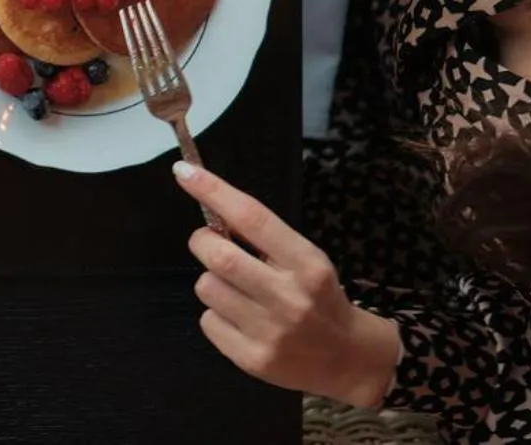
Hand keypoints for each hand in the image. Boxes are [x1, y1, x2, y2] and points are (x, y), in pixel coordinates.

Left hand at [174, 162, 401, 407]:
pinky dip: (215, 314)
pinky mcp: (252, 359)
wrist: (346, 358)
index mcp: (306, 263)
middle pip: (219, 256)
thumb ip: (265, 238)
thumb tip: (212, 210)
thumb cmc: (319, 297)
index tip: (184, 172)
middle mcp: (289, 297)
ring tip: (236, 289)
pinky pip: (207, 321)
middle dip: (203, 241)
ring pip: (207, 287)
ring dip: (212, 280)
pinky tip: (240, 319)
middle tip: (210, 243)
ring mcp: (270, 331)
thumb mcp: (307, 259)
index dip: (213, 191)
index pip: (252, 218)